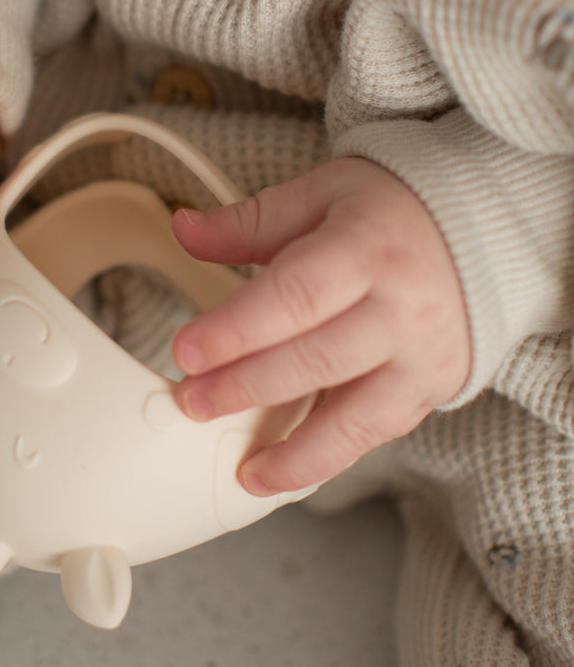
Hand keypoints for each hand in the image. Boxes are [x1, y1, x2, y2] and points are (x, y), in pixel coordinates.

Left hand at [170, 157, 470, 494]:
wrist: (482, 231)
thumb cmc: (391, 213)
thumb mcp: (321, 195)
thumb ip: (250, 222)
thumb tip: (185, 229)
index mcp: (368, 247)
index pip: (295, 296)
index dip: (237, 329)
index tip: (187, 352)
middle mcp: (403, 306)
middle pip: (316, 359)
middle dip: (246, 387)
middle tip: (193, 401)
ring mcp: (424, 354)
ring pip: (355, 416)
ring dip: (293, 450)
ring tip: (245, 470)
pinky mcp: (435, 387)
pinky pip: (376, 433)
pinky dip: (328, 458)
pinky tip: (286, 470)